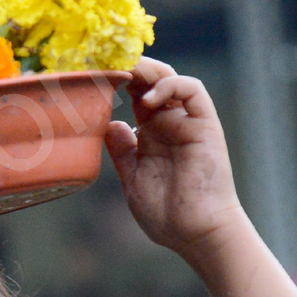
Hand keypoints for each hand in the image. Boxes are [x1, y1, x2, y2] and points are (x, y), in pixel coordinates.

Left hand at [105, 57, 246, 260]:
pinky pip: (192, 91)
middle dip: (128, 67)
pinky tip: (149, 98)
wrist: (195, 234)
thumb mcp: (132, 179)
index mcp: (150, 134)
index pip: (133, 95)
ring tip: (125, 72)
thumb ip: (122, 151)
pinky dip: (170, 85)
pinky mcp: (205, 125)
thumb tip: (110, 125)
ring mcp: (187, 122)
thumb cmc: (166, 214)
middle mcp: (168, 123)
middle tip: (104, 62)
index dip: (115, 81)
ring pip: (170, 78)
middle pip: (149, 80)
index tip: (92, 75)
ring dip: (147, 70)